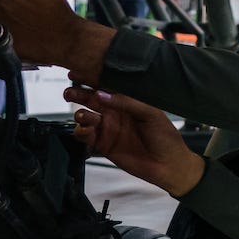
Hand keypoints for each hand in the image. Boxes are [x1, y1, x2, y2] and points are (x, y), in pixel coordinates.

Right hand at [65, 88, 204, 196]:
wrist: (169, 165)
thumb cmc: (166, 137)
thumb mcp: (150, 114)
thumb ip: (127, 102)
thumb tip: (101, 95)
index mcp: (128, 101)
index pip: (107, 86)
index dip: (92, 79)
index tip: (78, 72)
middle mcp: (115, 112)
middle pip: (91, 99)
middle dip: (78, 93)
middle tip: (70, 92)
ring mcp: (108, 128)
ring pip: (85, 116)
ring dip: (80, 114)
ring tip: (83, 115)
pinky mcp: (103, 144)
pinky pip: (85, 135)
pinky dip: (81, 131)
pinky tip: (86, 130)